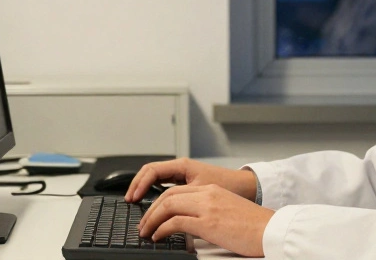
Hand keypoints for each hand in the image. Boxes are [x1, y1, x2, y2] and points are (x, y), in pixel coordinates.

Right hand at [125, 158, 256, 202]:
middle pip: (149, 172)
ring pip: (155, 178)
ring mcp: (182, 174)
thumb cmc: (229, 186)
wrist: (246, 187)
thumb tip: (164, 209)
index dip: (140, 184)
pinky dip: (153, 191)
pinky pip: (163, 184)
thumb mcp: (202, 193)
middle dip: (137, 185)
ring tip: (135, 202)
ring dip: (143, 188)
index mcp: (182, 165)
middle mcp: (180, 167)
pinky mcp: (186, 182)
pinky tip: (150, 202)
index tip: (133, 198)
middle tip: (129, 201)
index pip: (152, 171)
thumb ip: (182, 199)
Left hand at [139, 184, 273, 257]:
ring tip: (146, 232)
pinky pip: (175, 221)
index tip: (151, 214)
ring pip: (167, 205)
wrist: (271, 230)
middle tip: (143, 224)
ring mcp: (207, 207)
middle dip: (151, 210)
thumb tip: (190, 225)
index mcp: (212, 191)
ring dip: (152, 219)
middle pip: (168, 196)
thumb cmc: (254, 226)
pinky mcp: (208, 222)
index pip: (176, 191)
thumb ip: (208, 212)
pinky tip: (158, 236)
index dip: (159, 202)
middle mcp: (207, 194)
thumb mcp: (227, 212)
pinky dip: (162, 229)